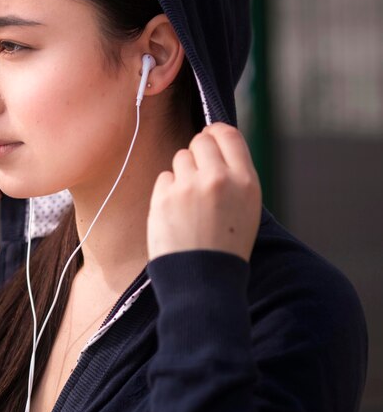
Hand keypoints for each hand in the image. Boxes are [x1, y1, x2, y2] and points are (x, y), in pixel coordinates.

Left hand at [147, 123, 261, 261]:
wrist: (203, 279)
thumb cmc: (227, 245)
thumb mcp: (247, 207)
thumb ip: (235, 176)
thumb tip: (216, 146)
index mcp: (245, 181)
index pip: (228, 134)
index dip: (216, 132)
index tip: (210, 136)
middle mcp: (218, 178)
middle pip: (201, 140)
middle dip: (198, 151)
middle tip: (198, 172)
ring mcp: (189, 186)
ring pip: (181, 156)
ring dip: (183, 171)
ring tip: (189, 199)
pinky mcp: (164, 197)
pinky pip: (164, 176)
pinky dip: (168, 189)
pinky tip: (176, 210)